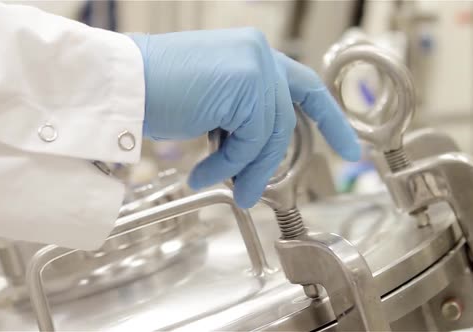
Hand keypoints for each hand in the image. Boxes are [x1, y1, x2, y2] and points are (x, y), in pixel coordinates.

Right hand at [130, 28, 359, 207]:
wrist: (122, 83)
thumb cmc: (155, 92)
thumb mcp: (211, 102)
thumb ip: (242, 115)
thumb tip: (257, 154)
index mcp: (252, 53)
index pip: (304, 86)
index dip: (329, 119)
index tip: (350, 147)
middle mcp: (259, 53)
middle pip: (282, 122)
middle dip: (265, 163)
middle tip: (249, 191)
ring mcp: (255, 67)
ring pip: (267, 135)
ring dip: (240, 166)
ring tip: (212, 180)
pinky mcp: (246, 86)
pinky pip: (249, 141)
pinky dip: (227, 163)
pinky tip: (201, 172)